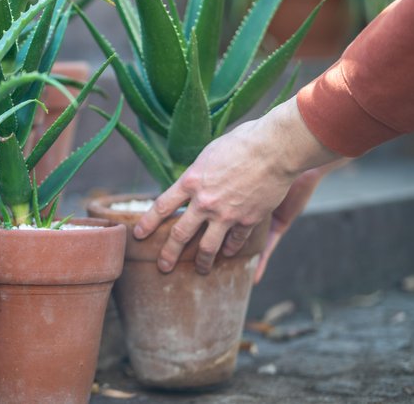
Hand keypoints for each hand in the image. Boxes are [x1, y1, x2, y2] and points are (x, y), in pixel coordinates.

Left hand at [132, 97, 341, 274]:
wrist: (275, 148)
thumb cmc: (243, 143)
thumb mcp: (209, 154)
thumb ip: (198, 173)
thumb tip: (191, 183)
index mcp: (191, 181)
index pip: (161, 207)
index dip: (147, 223)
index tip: (138, 235)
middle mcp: (204, 202)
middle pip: (179, 235)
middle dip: (168, 254)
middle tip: (163, 266)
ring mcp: (226, 214)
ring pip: (207, 247)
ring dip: (201, 262)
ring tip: (200, 270)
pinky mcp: (248, 220)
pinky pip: (235, 242)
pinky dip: (231, 249)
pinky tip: (228, 253)